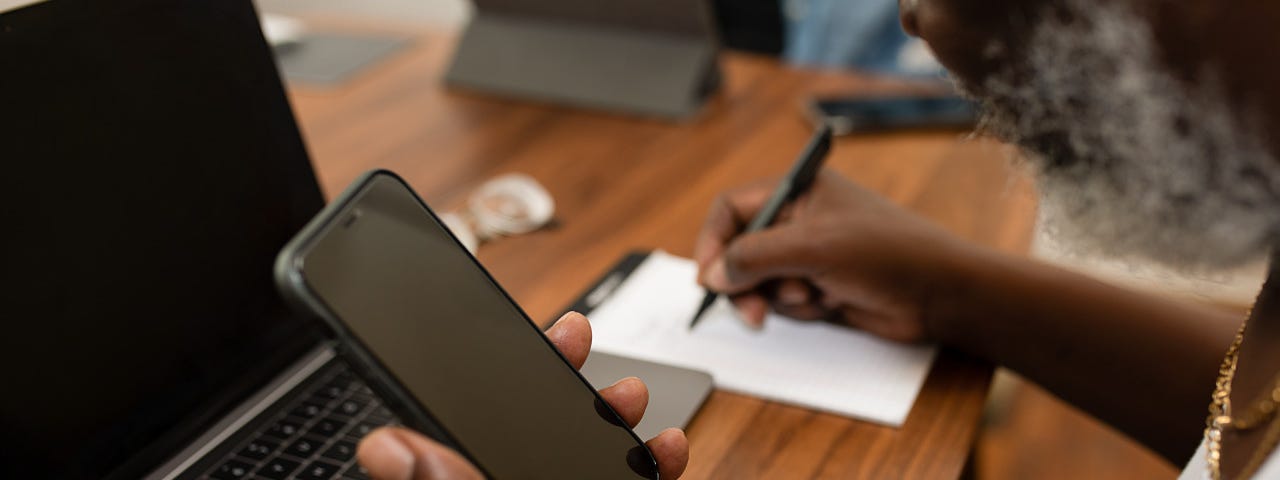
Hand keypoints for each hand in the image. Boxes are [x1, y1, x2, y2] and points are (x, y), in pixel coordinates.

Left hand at [354, 312, 689, 478]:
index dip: (471, 372)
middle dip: (554, 371)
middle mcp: (507, 478)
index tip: (483, 325)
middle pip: (524, 422)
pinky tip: (668, 446)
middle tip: (574, 330)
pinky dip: (654, 466)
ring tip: (631, 392)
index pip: (456, 424)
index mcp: (464, 478)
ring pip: (581, 450)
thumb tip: (386, 443)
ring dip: (611, 413)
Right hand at [694, 169, 973, 342]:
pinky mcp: (820, 284)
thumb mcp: (813, 248)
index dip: (713, 241)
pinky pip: (785, 300)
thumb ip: (755, 257)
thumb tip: (713, 274)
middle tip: (752, 309)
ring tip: (813, 296)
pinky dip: (800, 308)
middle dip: (744, 281)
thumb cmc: (889, 253)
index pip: (733, 209)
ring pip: (760, 280)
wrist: (940, 294)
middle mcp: (799, 219)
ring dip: (779, 296)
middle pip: (740, 249)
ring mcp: (809, 254)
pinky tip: (831, 303)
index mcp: (798, 190)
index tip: (709, 276)